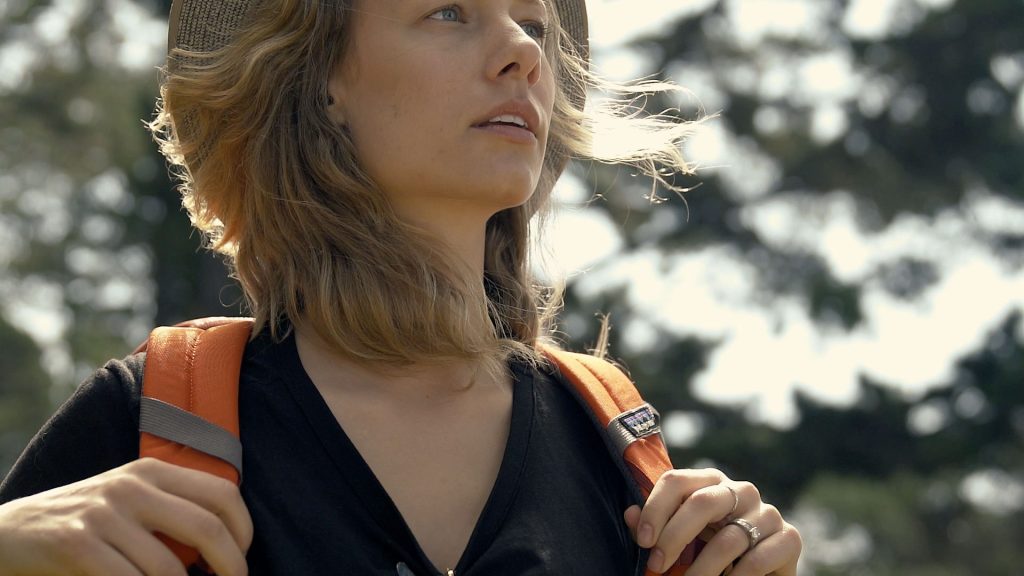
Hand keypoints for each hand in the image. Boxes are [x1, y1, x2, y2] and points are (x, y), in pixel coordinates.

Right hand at [0, 458, 252, 575]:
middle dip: (231, 565)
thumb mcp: (130, 499)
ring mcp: (104, 514)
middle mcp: (131, 486)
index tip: (243, 556)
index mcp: (152, 470)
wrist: (12, 531)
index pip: (222, 493)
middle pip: (206, 527)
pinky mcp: (77, 545)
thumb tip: (228, 541)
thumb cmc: (85, 521)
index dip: (244, 530)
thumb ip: (172, 507)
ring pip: (168, 567)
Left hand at [624, 468, 800, 575]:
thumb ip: (653, 527)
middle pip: (701, 502)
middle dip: (673, 537)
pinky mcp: (789, 537)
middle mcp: (740, 490)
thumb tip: (629, 514)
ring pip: (727, 539)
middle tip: (656, 565)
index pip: (676, 481)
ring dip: (701, 570)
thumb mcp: (681, 538)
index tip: (643, 541)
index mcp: (709, 482)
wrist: (759, 574)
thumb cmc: (711, 551)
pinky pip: (756, 560)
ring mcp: (767, 512)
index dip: (655, 509)